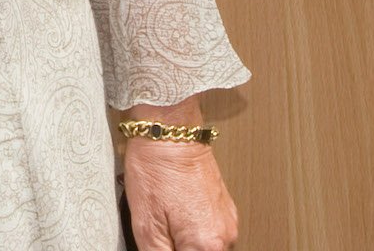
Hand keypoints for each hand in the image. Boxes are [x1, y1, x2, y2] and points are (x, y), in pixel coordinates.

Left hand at [123, 138, 237, 250]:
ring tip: (166, 221)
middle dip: (178, 249)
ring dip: (187, 243)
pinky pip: (211, 232)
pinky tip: (176, 213)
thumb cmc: (156, 169)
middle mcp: (225, 237)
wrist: (170, 134)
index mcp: (206, 245)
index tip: (160, 245)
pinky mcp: (226, 210)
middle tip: (161, 233)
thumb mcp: (145, 223)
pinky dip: (194, 231)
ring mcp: (229, 222)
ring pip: (205, 248)